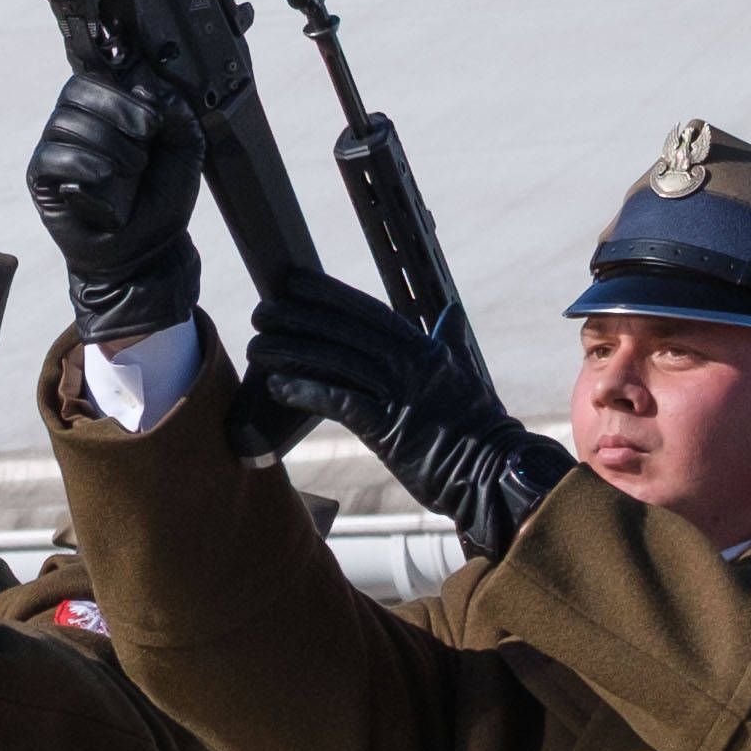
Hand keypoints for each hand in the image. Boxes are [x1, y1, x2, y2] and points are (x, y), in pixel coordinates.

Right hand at [29, 62, 207, 351]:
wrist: (146, 249)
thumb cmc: (159, 200)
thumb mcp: (185, 150)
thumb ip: (178, 114)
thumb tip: (150, 88)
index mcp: (105, 113)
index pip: (94, 78)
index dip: (121, 92)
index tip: (152, 121)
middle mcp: (76, 127)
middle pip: (75, 91)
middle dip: (116, 111)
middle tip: (144, 141)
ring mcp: (55, 152)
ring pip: (64, 122)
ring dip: (105, 143)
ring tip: (129, 171)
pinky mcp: (42, 181)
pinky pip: (49, 156)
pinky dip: (80, 162)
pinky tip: (103, 176)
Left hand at [241, 273, 563, 557]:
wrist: (492, 469)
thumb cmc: (476, 426)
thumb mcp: (464, 374)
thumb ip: (450, 342)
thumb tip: (450, 313)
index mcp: (423, 349)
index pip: (368, 311)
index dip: (329, 294)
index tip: (295, 281)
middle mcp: (410, 364)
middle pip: (344, 331)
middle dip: (298, 318)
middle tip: (261, 310)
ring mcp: (400, 395)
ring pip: (337, 362)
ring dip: (292, 352)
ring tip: (258, 347)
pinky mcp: (388, 429)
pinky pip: (340, 402)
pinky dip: (307, 392)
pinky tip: (278, 387)